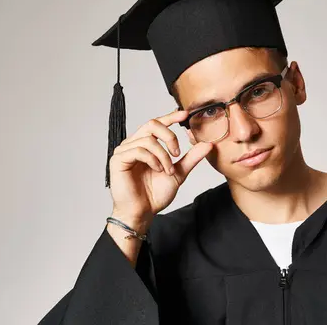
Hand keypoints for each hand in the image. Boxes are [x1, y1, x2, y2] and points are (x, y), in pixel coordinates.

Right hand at [108, 109, 212, 229]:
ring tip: (168, 171)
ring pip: (148, 139)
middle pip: (152, 124)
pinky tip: (158, 170)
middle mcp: (133, 144)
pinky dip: (152, 159)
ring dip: (163, 155)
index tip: (185, 114)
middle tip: (177, 153)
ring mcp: (124, 151)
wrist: (143, 213)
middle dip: (169, 136)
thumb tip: (208, 144)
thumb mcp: (179, 173)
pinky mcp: (118, 160)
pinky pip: (138, 150)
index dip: (171, 117)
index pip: (157, 123)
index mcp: (146, 144)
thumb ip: (191, 158)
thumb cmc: (155, 194)